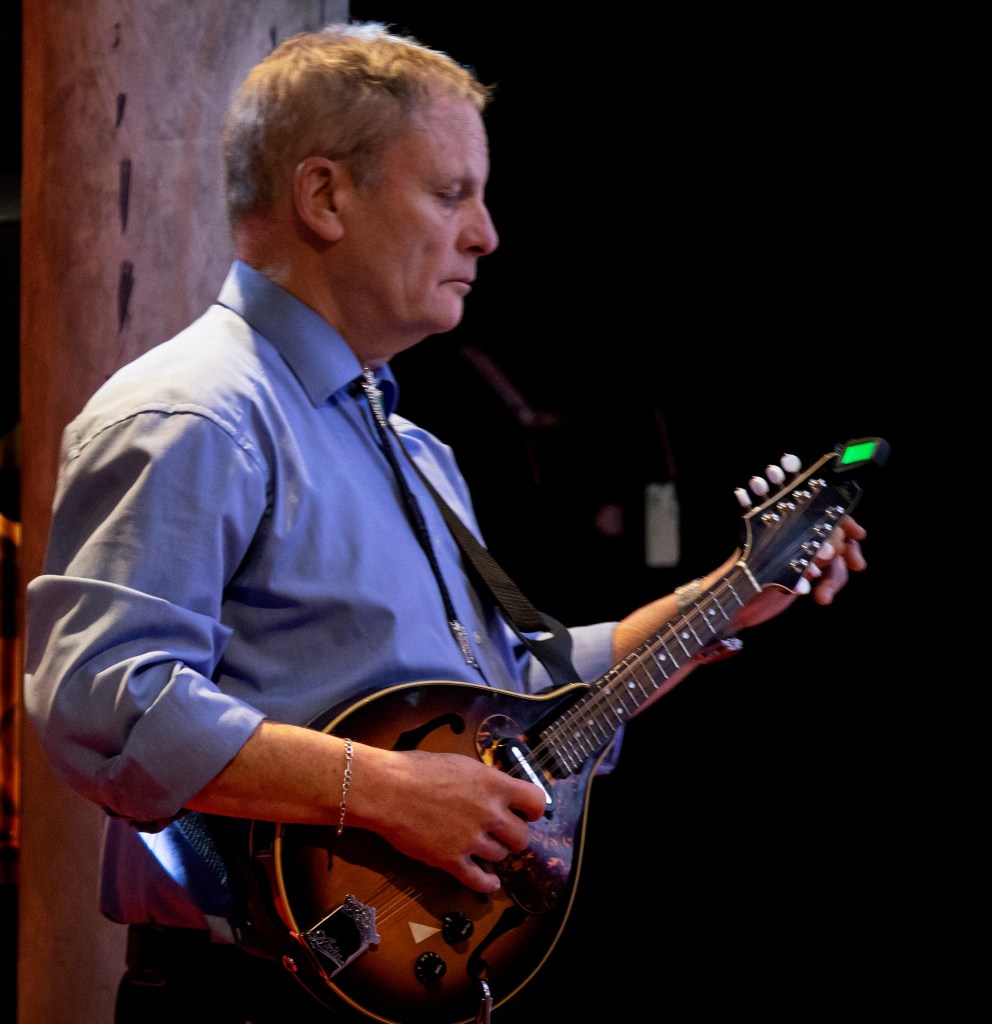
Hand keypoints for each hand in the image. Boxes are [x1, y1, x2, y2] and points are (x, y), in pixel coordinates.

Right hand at [367, 748, 546, 893]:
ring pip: (501, 857)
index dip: (533, 809)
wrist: (387, 790)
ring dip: (495, 854)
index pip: (536, 801)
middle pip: (522, 837)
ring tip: (485, 848)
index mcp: (493, 784)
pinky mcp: (452, 861)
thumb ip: (485, 781)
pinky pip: (480, 881)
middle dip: (514, 836)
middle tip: (503, 833)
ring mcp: (471, 839)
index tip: (526, 812)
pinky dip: (487, 883)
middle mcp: (489, 813)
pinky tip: (490, 881)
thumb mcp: (461, 765)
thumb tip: (498, 791)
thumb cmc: (419, 769)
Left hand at [736, 514, 867, 627]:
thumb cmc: (736, 581)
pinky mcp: (804, 577)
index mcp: (784, 526)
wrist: (730, 608)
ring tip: (823, 595)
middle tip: (826, 562)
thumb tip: (816, 564)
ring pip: (836, 559)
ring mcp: (801, 557)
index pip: (820, 514)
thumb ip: (787, 564)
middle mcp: (795, 538)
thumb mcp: (759, 567)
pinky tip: (822, 598)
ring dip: (836, 576)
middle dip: (838, 549)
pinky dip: (831, 587)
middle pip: (833, 536)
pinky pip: (829, 577)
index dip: (842, 521)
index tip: (858, 534)